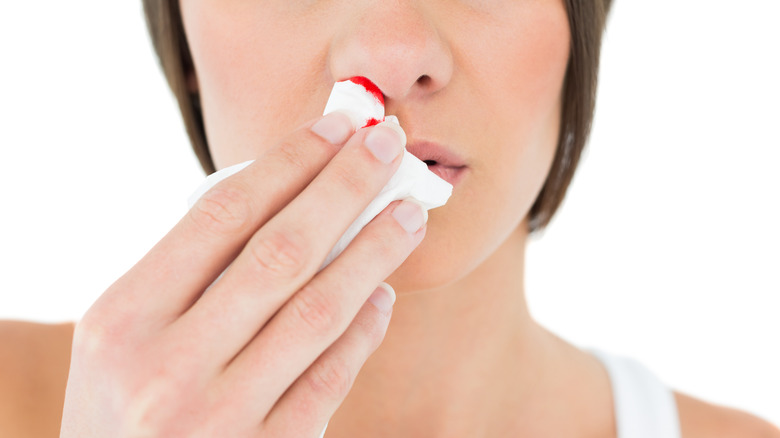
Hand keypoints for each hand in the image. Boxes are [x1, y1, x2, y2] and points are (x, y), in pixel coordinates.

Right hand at [59, 111, 426, 436]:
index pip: (221, 217)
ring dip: (373, 252)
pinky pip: (330, 379)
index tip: (336, 127)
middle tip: (388, 144)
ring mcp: (219, 417)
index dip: (288, 163)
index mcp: (123, 320)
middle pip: (280, 252)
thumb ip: (189, 275)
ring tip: (407, 213)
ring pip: (317, 311)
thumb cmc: (122, 404)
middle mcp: (167, 368)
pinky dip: (363, 329)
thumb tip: (285, 201)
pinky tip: (383, 294)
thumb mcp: (125, 336)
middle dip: (343, 187)